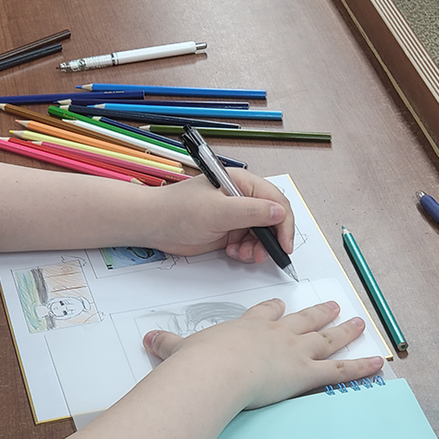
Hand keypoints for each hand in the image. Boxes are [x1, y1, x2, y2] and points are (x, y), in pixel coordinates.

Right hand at [142, 299, 383, 408]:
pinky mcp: (308, 372)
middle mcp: (277, 333)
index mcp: (249, 326)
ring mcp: (296, 351)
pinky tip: (378, 362)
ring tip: (357, 322)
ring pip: (326, 337)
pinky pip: (340, 370)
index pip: (265, 313)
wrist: (217, 370)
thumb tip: (147, 340)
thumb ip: (167, 345)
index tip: (280, 304)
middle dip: (317, 313)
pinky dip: (360, 367)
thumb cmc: (200, 362)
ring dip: (343, 330)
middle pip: (302, 319)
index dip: (274, 309)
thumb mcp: (180, 350)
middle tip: (331, 305)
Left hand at [143, 170, 295, 261]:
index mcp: (242, 183)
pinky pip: (248, 243)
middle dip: (270, 238)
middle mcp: (241, 198)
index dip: (284, 223)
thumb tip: (278, 212)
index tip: (284, 244)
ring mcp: (235, 215)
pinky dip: (246, 251)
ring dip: (257, 248)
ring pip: (261, 234)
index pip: (275, 201)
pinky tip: (233, 253)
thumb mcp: (218, 211)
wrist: (153, 225)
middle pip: (271, 219)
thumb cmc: (178, 210)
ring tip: (243, 254)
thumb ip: (251, 211)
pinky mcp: (228, 231)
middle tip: (264, 254)